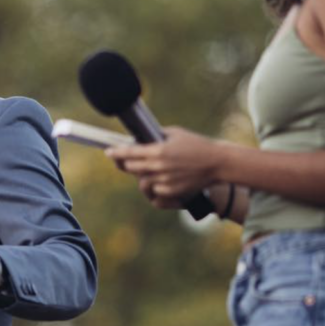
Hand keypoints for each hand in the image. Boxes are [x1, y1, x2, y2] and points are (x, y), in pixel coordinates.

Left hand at [105, 126, 222, 200]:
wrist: (217, 163)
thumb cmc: (197, 145)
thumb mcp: (176, 133)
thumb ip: (158, 135)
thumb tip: (142, 136)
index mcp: (159, 151)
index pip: (130, 153)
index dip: (116, 153)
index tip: (108, 152)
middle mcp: (160, 167)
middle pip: (131, 168)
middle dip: (125, 164)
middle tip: (123, 160)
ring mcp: (165, 181)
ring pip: (142, 181)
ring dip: (140, 175)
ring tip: (145, 170)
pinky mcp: (172, 191)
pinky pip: (155, 190)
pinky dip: (154, 185)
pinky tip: (159, 178)